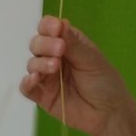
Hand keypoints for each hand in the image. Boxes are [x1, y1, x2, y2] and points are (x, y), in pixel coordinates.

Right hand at [20, 16, 135, 135]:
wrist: (108, 113)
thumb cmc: (104, 82)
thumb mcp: (91, 58)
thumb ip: (72, 43)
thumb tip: (58, 23)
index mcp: (66, 43)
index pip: (47, 29)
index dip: (48, 26)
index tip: (56, 29)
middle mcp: (53, 58)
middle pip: (36, 45)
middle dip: (45, 45)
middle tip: (60, 50)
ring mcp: (47, 78)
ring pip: (31, 64)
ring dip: (40, 63)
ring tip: (55, 67)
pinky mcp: (43, 97)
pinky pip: (27, 88)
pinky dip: (27, 82)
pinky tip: (35, 79)